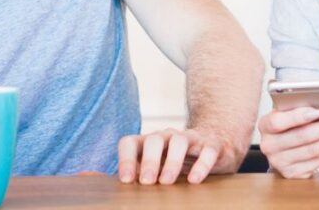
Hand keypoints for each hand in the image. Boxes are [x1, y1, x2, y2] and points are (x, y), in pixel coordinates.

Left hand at [118, 128, 234, 184]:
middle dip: (149, 161)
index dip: (125, 159)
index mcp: (150, 143)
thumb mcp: (157, 167)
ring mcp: (191, 138)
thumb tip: (105, 181)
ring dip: (172, 161)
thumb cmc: (179, 161)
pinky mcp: (212, 144)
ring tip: (166, 182)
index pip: (130, 142)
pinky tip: (194, 180)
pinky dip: (201, 164)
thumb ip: (136, 173)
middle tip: (146, 181)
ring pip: (180, 141)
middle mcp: (168, 137)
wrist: (214, 146)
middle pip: (154, 140)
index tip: (126, 180)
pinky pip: (208, 150)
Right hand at [258, 108, 318, 178]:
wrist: (282, 146)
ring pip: (314, 151)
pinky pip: (317, 163)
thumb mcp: (288, 112)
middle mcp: (270, 146)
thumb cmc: (290, 123)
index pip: (278, 121)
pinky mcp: (292, 174)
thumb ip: (301, 107)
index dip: (298, 117)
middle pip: (302, 137)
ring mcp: (280, 162)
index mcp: (265, 125)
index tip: (318, 111)